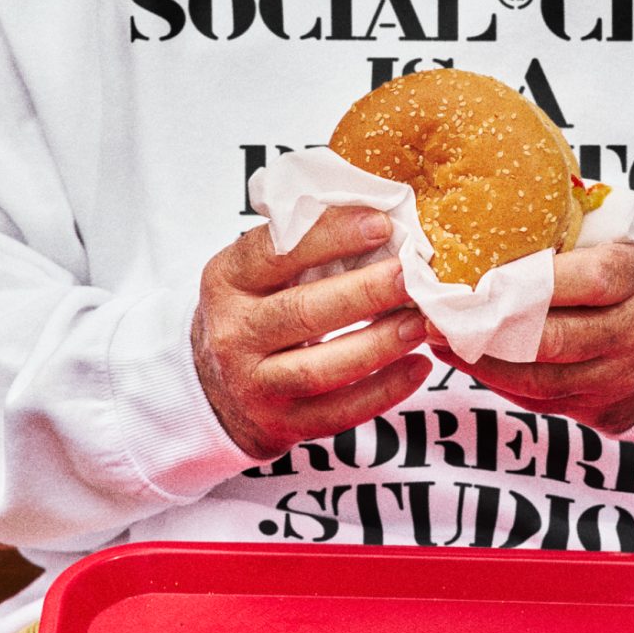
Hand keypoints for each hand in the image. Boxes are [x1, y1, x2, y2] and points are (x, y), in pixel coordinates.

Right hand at [192, 207, 431, 458]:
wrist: (211, 387)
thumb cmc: (253, 310)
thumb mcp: (255, 271)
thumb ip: (299, 242)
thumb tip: (378, 208)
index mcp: (227, 280)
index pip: (275, 252)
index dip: (330, 236)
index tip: (381, 224)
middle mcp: (234, 333)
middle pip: (304, 312)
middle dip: (366, 293)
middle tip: (413, 275)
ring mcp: (254, 384)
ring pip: (321, 368)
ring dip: (379, 344)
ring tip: (422, 322)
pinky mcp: (280, 425)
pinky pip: (337, 412)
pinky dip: (383, 391)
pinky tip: (419, 367)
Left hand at [427, 242, 633, 432]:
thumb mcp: (621, 250)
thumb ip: (571, 243)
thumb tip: (492, 219)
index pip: (584, 281)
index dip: (527, 283)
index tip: (477, 277)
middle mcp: (632, 334)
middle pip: (552, 338)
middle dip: (489, 327)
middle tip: (439, 313)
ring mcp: (617, 378)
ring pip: (538, 378)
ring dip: (481, 361)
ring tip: (439, 338)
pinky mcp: (601, 410)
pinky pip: (539, 401)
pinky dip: (497, 381)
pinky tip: (465, 360)